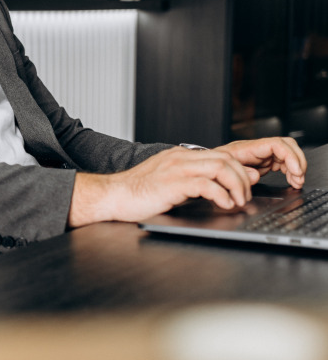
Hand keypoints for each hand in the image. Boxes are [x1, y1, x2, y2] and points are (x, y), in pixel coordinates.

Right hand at [68, 145, 258, 226]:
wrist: (112, 196)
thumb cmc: (137, 195)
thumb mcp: (171, 186)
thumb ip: (195, 184)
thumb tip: (221, 190)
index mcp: (181, 157)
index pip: (220, 155)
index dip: (239, 170)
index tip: (246, 186)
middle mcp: (180, 158)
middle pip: (225, 159)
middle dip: (242, 179)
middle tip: (245, 197)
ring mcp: (176, 169)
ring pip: (220, 167)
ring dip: (235, 186)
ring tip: (238, 202)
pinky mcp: (171, 184)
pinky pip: (205, 184)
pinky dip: (220, 194)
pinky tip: (223, 204)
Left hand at [213, 137, 305, 189]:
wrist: (206, 168)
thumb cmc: (212, 167)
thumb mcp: (221, 171)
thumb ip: (238, 173)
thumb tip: (255, 176)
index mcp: (248, 148)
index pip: (276, 144)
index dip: (289, 156)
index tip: (295, 170)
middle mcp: (257, 149)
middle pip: (287, 146)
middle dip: (297, 161)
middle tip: (299, 177)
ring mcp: (262, 155)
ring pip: (287, 154)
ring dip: (296, 167)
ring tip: (296, 181)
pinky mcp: (264, 162)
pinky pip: (283, 163)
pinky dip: (290, 171)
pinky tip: (291, 180)